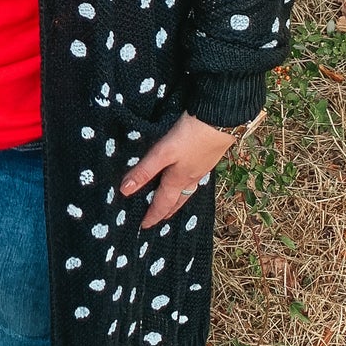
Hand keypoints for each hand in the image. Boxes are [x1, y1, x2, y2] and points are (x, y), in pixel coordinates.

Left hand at [119, 111, 236, 229]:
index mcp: (178, 179)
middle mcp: (191, 177)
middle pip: (178, 200)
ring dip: (180, 199)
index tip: (145, 225)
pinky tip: (189, 176)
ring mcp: (202, 167)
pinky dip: (189, 185)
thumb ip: (145, 171)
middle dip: (168, 211)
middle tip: (161, 219)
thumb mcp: (163, 153)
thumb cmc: (190, 136)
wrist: (220, 119)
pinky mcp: (208, 157)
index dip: (153, 214)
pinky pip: (195, 179)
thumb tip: (125, 191)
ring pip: (188, 190)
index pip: (163, 202)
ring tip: (175, 203)